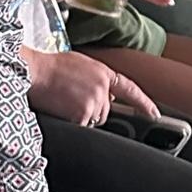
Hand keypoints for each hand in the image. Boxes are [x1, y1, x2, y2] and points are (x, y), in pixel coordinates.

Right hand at [27, 50, 156, 124]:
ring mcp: (94, 102)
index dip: (144, 103)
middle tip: (72, 98)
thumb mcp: (82, 64)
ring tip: (65, 101)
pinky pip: (81, 127)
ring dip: (81, 117)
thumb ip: (98, 79)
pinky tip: (62, 109)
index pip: (130, 90)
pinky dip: (72, 122)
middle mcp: (103, 88)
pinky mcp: (82, 114)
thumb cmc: (52, 67)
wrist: (36, 71)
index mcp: (104, 73)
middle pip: (105, 111)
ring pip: (93, 121)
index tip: (155, 115)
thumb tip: (107, 96)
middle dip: (91, 110)